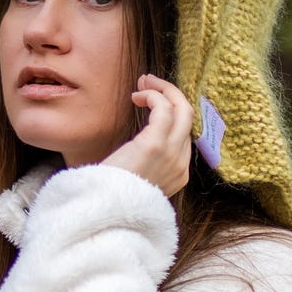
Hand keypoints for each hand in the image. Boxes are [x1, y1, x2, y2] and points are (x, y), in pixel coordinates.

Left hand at [100, 74, 192, 198]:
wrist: (103, 211)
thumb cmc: (111, 195)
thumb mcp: (135, 181)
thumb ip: (145, 164)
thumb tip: (137, 145)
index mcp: (178, 175)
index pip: (185, 135)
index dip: (171, 114)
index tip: (152, 102)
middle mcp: (181, 165)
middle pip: (189, 118)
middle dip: (171, 95)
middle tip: (149, 82)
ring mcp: (171, 155)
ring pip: (182, 109)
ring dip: (163, 89)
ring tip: (143, 81)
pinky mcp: (155, 145)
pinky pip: (164, 108)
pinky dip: (153, 96)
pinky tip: (136, 97)